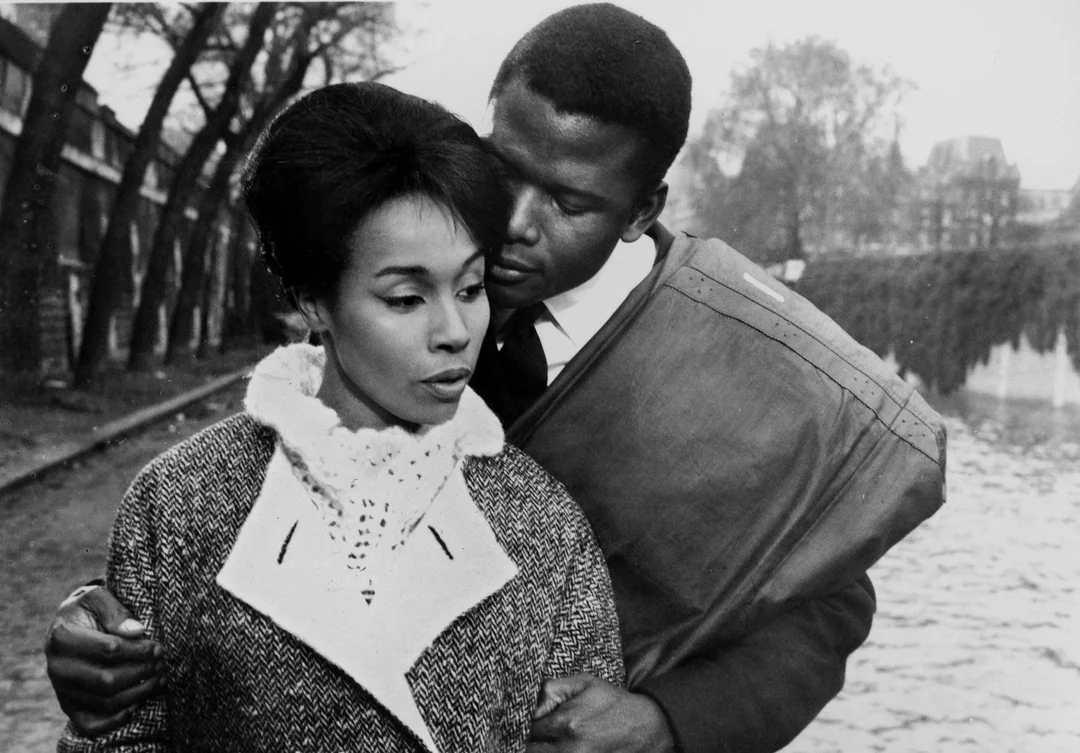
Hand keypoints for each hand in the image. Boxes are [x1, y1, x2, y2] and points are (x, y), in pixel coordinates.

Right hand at [44, 585, 164, 735]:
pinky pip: (91, 724)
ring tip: (159, 679)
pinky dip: (115, 720)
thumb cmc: (87, 610)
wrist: (66, 626)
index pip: (109, 649)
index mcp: (62, 637)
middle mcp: (58, 667)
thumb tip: (137, 632)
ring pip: (105, 701)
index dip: (139, 650)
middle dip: (142, 672)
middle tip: (162, 664)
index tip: (158, 647)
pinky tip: (136, 705)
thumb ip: (115, 611)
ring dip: (138, 693)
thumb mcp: (97, 597)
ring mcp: (62, 689)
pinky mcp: (68, 706)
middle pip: (108, 680)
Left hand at [528, 674, 675, 752]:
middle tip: (529, 730)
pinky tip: (554, 745)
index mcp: (567, 724)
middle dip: (527, 739)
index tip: (522, 718)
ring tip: (540, 738)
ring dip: (537, 748)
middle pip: (529, 749)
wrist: (646, 726)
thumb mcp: (584, 683)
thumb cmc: (612, 702)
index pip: (526, 729)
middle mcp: (568, 749)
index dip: (520, 723)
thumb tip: (528, 699)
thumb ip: (551, 688)